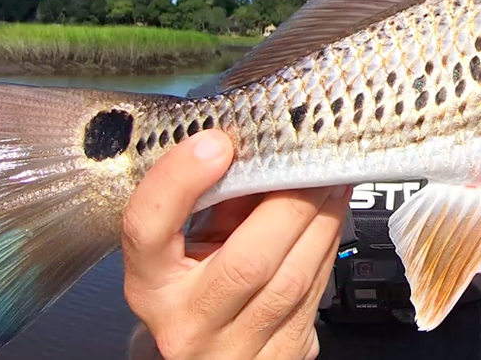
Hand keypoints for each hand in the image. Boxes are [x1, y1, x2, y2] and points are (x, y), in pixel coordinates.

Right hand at [121, 130, 349, 359]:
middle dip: (290, 203)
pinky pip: (316, 294)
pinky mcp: (284, 356)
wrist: (209, 358)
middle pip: (246, 261)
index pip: (148, 230)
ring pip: (293, 279)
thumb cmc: (196, 291)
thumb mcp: (188, 246)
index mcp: (151, 286)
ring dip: (322, 220)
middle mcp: (188, 323)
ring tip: (331, 180)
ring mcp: (237, 348)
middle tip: (312, 161)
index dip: (179, 181)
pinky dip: (329, 246)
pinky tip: (333, 216)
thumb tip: (260, 153)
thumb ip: (217, 204)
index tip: (215, 143)